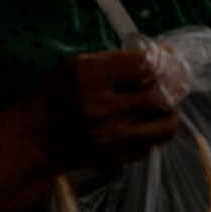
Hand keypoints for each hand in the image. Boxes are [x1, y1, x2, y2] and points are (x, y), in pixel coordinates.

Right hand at [33, 47, 183, 172]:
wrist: (37, 138)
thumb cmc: (58, 93)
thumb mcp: (80, 64)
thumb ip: (120, 59)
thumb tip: (162, 53)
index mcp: (91, 78)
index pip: (146, 66)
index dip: (162, 58)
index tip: (165, 55)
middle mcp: (103, 110)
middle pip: (161, 95)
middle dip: (173, 83)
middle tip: (172, 78)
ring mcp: (112, 139)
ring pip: (166, 125)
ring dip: (171, 111)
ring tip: (164, 102)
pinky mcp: (117, 158)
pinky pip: (153, 144)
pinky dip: (155, 130)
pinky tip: (146, 120)